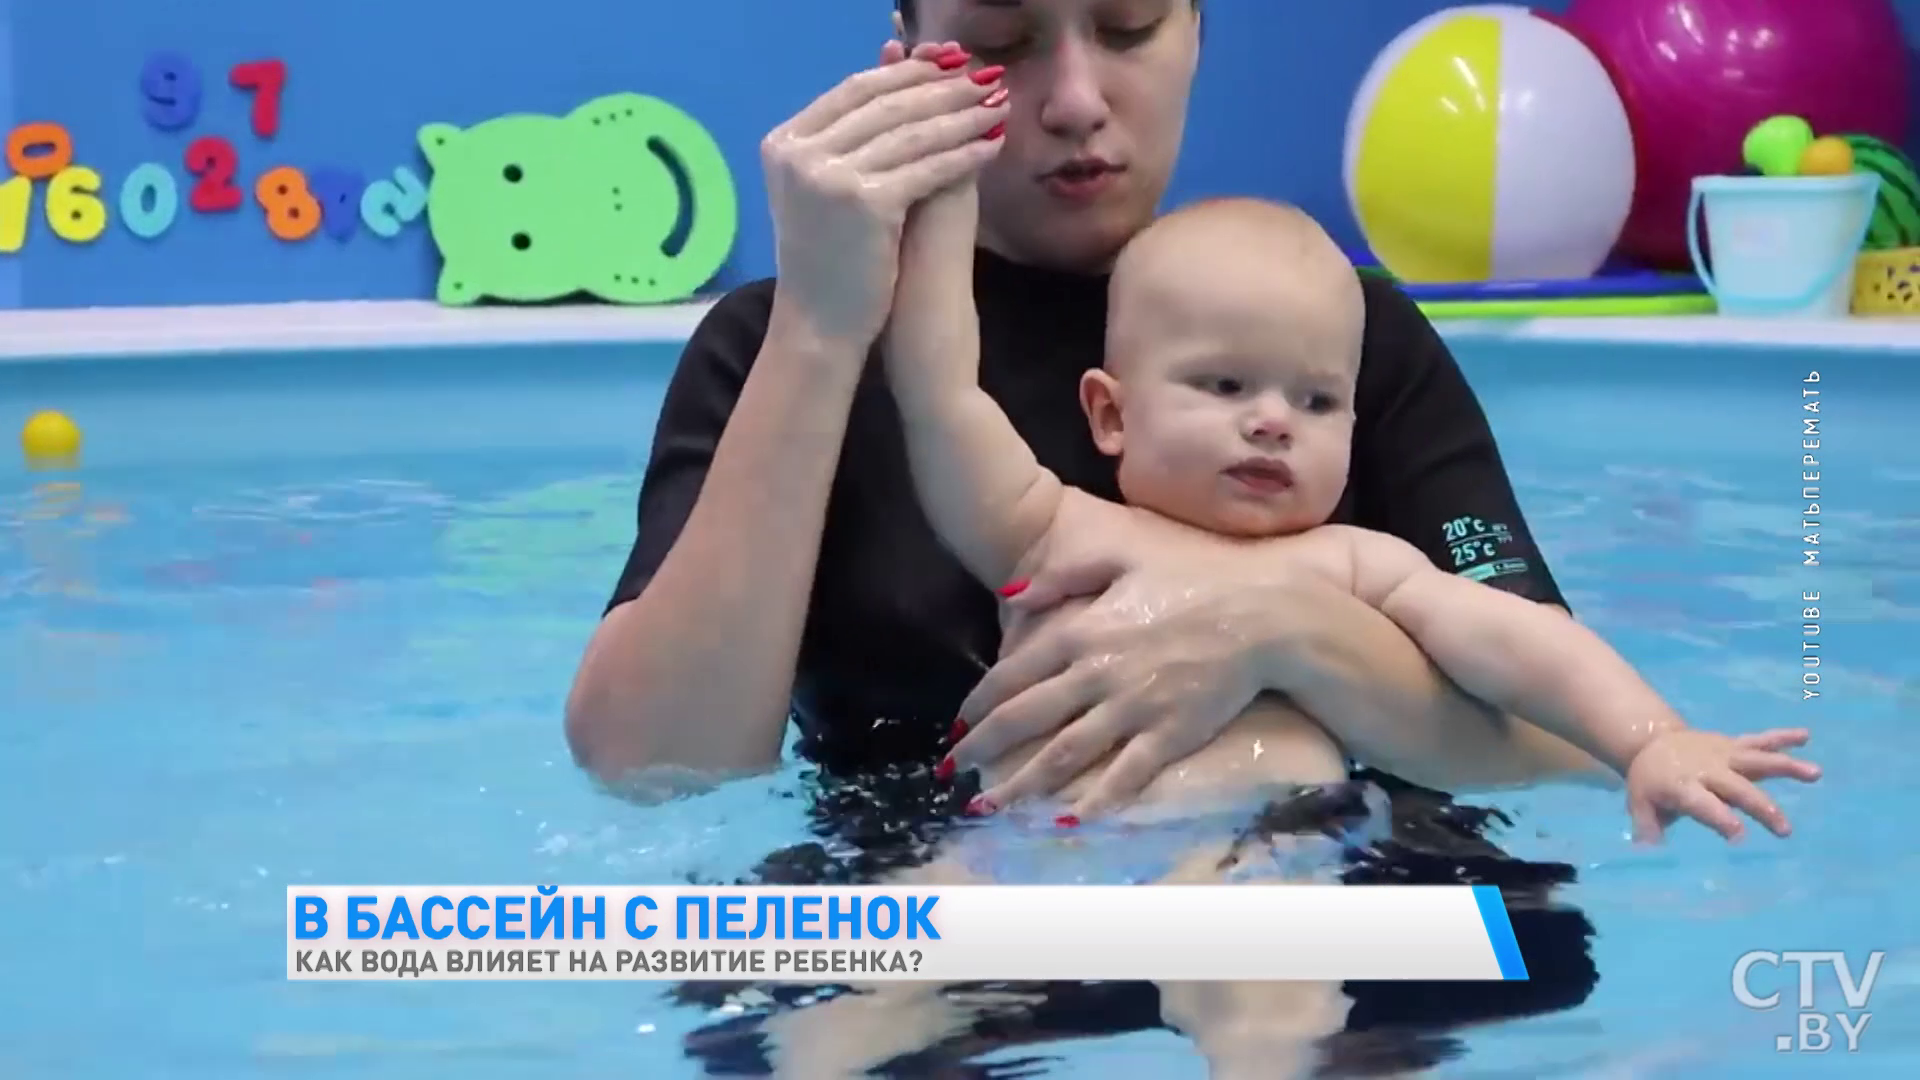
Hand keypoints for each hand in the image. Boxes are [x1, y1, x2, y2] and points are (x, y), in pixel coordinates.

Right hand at [760, 40, 1007, 347]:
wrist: (817, 325)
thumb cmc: (827, 260)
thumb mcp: (824, 189)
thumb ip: (850, 137)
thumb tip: (895, 72)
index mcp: (783, 141)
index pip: (855, 90)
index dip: (907, 74)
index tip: (949, 67)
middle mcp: (799, 152)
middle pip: (886, 104)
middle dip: (941, 89)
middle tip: (984, 78)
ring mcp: (829, 175)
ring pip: (911, 133)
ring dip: (961, 116)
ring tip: (997, 107)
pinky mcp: (864, 202)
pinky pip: (927, 168)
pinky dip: (963, 155)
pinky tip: (991, 147)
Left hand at [949, 552, 1292, 819]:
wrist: (1264, 614)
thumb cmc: (1195, 579)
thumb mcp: (1123, 557)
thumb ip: (1063, 575)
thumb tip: (1012, 594)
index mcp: (1081, 631)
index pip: (1013, 674)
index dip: (978, 704)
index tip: (957, 726)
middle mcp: (1097, 674)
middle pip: (1025, 719)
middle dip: (982, 749)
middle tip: (951, 771)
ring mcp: (1133, 708)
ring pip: (1063, 754)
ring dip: (1021, 784)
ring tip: (988, 805)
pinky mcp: (1169, 736)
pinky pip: (1123, 776)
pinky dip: (1092, 802)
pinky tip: (1065, 821)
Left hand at [1623, 728, 1821, 842]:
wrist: (1649, 739)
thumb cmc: (1650, 782)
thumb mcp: (1640, 805)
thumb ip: (1648, 828)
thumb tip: (1648, 853)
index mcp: (1683, 786)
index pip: (1704, 805)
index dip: (1721, 819)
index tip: (1739, 836)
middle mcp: (1707, 769)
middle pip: (1738, 788)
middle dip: (1762, 807)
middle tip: (1785, 829)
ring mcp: (1723, 754)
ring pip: (1757, 759)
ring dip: (1786, 765)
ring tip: (1816, 772)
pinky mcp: (1733, 744)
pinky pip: (1760, 740)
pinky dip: (1782, 737)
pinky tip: (1806, 735)